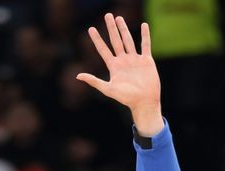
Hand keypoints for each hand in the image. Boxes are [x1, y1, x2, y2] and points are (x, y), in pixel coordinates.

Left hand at [77, 14, 162, 135]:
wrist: (144, 102)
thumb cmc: (126, 98)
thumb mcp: (108, 89)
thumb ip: (94, 81)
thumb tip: (78, 75)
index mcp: (113, 66)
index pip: (103, 49)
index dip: (97, 39)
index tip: (91, 29)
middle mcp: (123, 61)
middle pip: (115, 40)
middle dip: (111, 28)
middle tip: (108, 15)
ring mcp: (135, 59)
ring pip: (128, 40)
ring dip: (124, 29)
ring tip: (119, 18)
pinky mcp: (146, 60)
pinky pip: (146, 45)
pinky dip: (145, 35)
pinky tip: (144, 25)